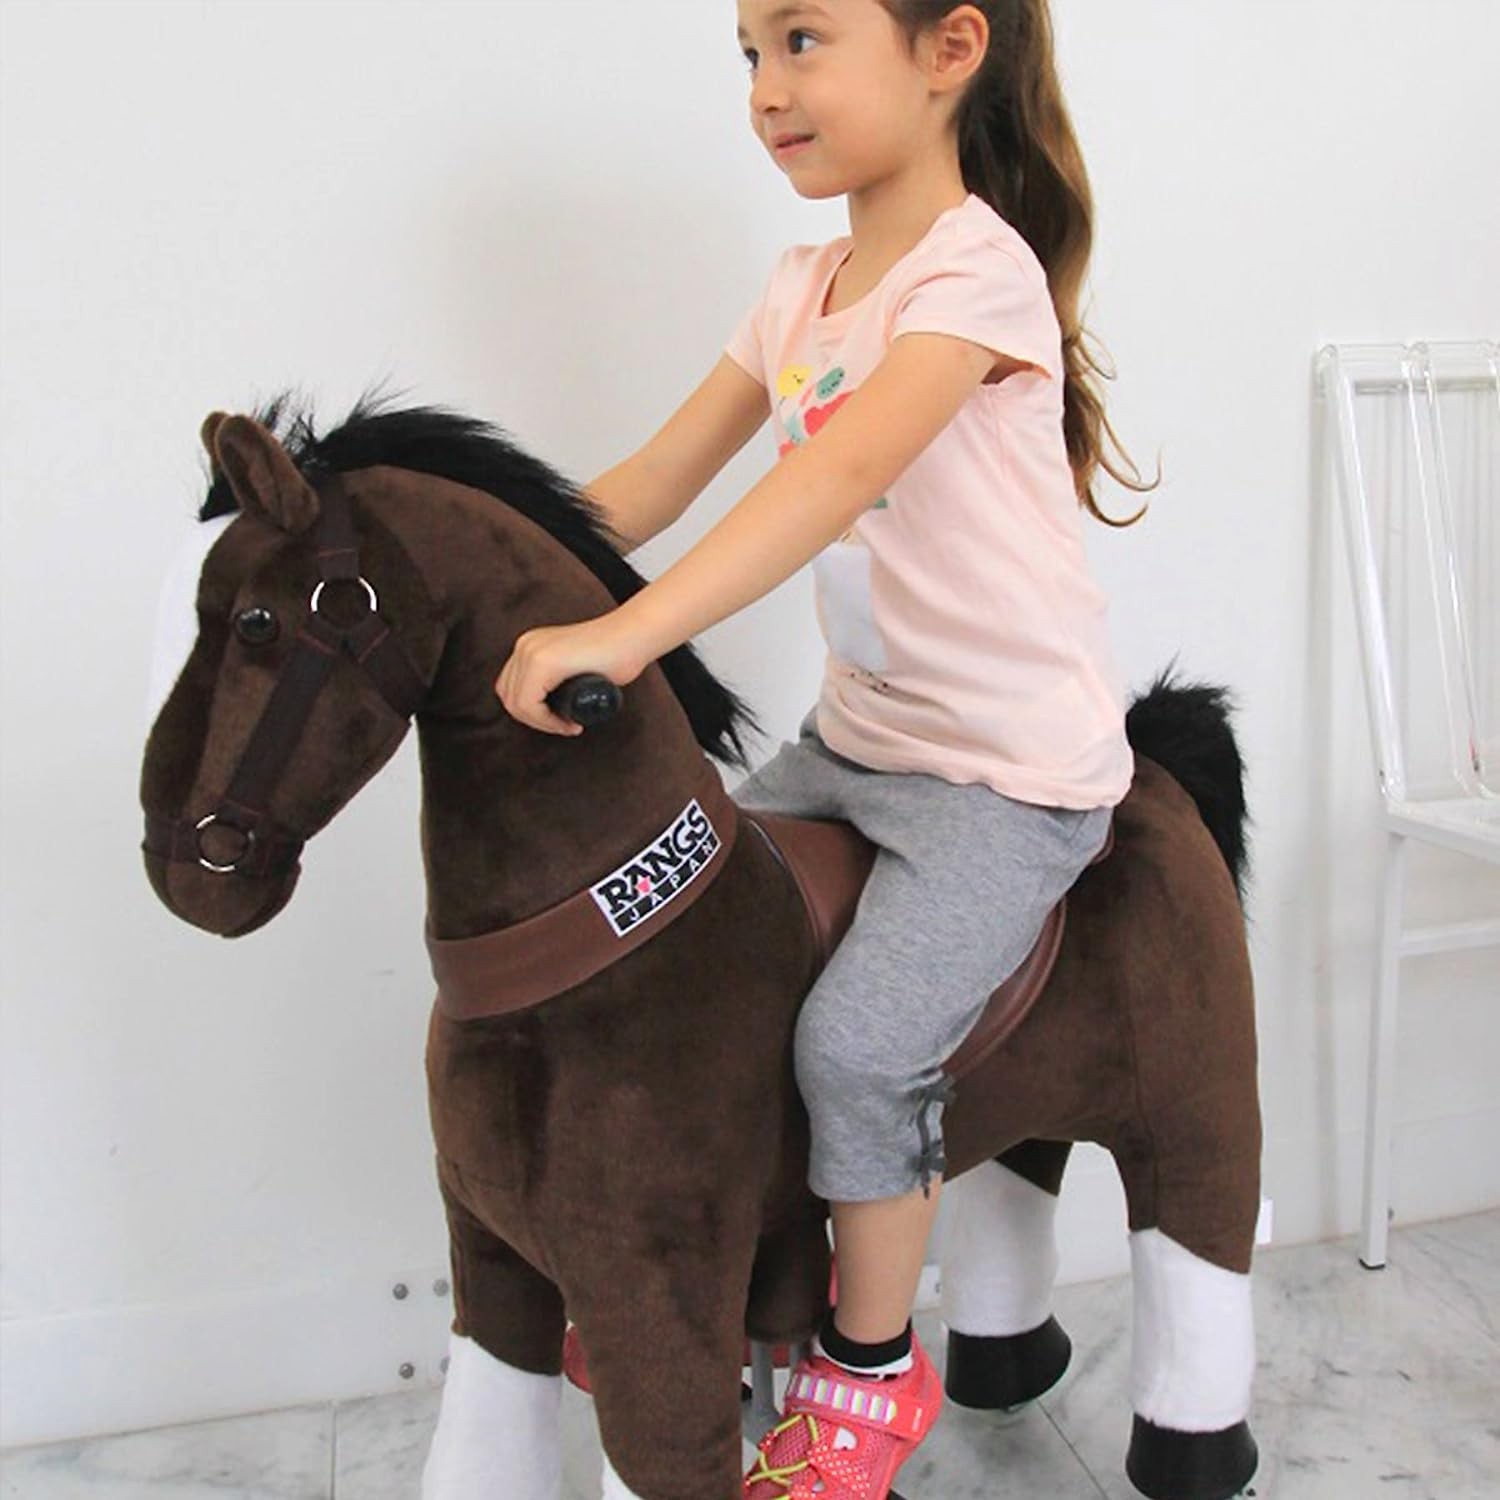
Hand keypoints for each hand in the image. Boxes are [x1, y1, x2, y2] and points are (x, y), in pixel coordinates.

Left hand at [494, 611, 649, 735]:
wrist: (634, 635)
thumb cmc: (615, 653)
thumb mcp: (572, 666)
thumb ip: (556, 679)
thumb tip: (547, 709)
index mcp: (529, 646)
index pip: (511, 689)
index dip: (532, 714)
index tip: (561, 721)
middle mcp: (525, 646)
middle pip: (509, 697)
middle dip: (535, 720)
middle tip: (564, 725)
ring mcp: (532, 651)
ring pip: (517, 704)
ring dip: (541, 722)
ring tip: (567, 725)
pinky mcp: (543, 662)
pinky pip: (529, 704)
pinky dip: (545, 721)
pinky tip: (568, 722)